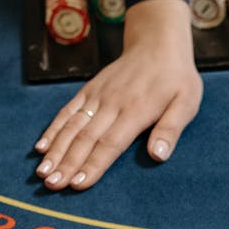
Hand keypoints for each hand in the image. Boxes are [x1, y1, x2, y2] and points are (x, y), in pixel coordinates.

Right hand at [34, 0, 201, 190]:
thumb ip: (171, 129)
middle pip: (85, 138)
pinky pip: (68, 111)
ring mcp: (97, 96)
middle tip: (51, 185)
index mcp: (136, 110)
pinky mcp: (89, 90)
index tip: (78, 183)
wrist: (157, 43)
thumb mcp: (186, 102)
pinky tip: (41, 147)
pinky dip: (53, 129)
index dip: (94, 164)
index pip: (111, 143)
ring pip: (71, 126)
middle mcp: (111, 103)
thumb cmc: (176, 78)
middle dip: (67, 164)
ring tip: (42, 172)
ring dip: (55, 151)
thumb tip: (157, 156)